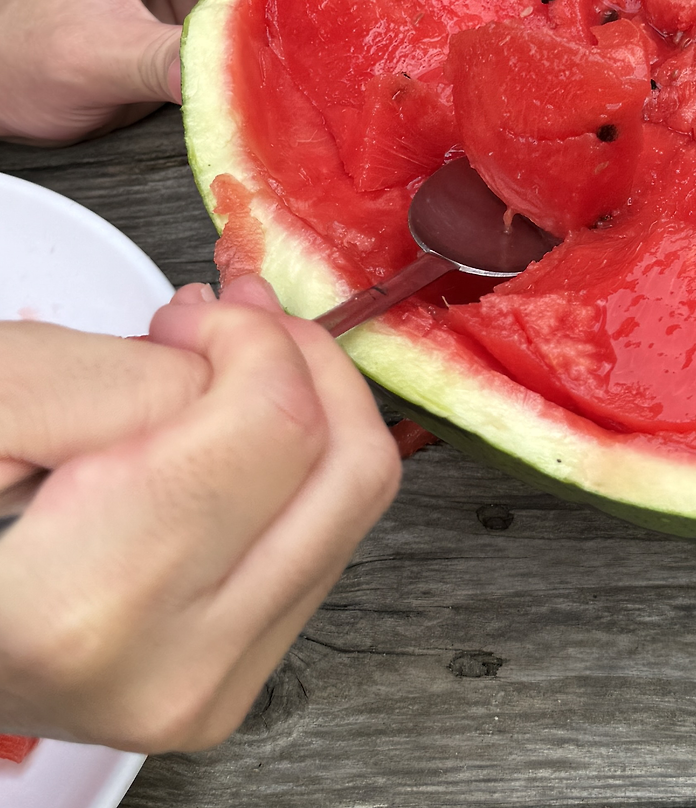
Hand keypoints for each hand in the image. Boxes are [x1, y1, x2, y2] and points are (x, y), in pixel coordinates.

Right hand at [0, 277, 399, 750]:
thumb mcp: (2, 405)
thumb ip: (138, 374)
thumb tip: (252, 356)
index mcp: (94, 604)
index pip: (275, 428)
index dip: (251, 339)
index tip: (198, 317)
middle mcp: (177, 671)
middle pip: (349, 468)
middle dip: (305, 363)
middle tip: (237, 318)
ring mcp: (214, 687)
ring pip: (353, 504)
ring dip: (309, 406)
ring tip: (227, 361)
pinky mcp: (235, 678)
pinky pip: (323, 542)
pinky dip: (294, 464)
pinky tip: (228, 427)